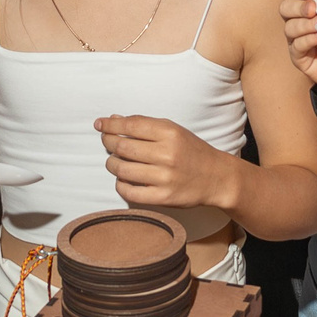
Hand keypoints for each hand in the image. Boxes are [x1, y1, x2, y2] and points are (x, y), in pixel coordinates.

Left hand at [96, 114, 226, 210]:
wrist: (216, 178)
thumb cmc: (192, 151)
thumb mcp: (174, 131)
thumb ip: (145, 125)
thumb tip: (115, 120)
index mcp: (170, 133)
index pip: (131, 126)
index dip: (110, 125)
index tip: (100, 124)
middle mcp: (167, 154)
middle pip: (123, 147)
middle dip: (108, 142)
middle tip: (106, 141)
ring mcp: (164, 177)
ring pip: (122, 169)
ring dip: (112, 163)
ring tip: (114, 161)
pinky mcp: (162, 197)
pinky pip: (129, 191)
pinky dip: (120, 184)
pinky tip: (122, 179)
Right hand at [280, 0, 316, 110]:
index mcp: (312, 8)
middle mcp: (301, 22)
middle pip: (285, 7)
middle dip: (299, 5)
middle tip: (314, 7)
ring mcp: (299, 40)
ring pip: (289, 27)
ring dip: (304, 23)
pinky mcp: (300, 58)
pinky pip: (297, 46)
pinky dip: (307, 39)